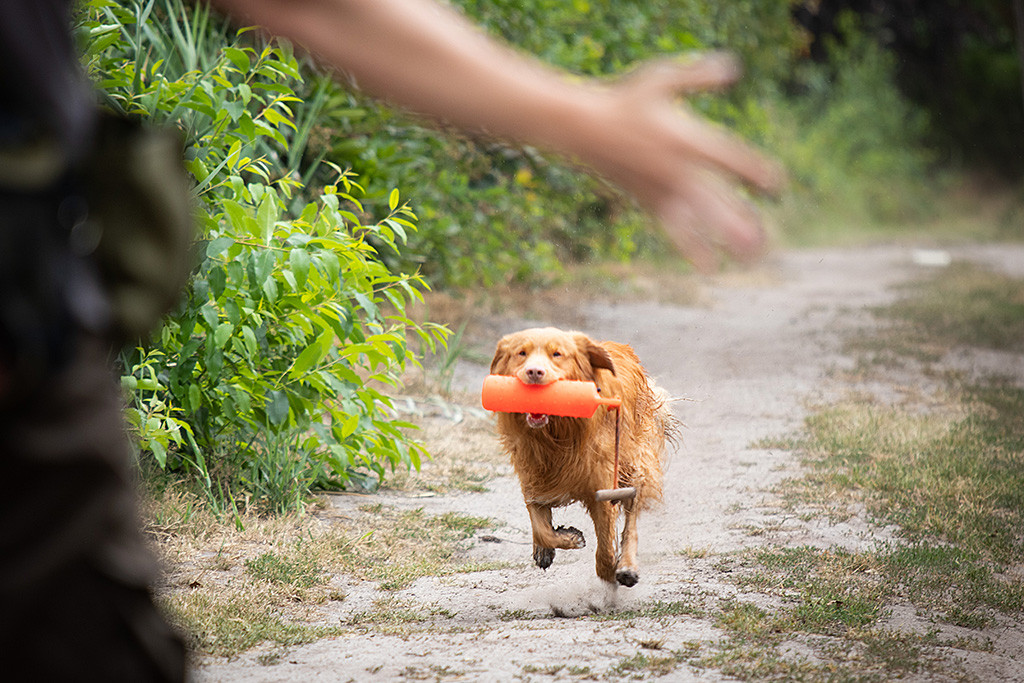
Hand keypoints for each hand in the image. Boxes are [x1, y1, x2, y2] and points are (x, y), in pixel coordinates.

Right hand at [565, 54, 783, 271]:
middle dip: (738, 221)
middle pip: (713, 200)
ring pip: (697, 221)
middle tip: (763, 243)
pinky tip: (710, 266)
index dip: (752, 173)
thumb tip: (733, 67)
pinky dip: (692, 247)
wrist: (582, 129)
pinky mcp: (649, 202)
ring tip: (749, 260)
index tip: (775, 186)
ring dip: (722, 240)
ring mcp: (661, 190)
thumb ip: (698, 76)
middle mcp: (675, 170)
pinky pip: (675, 229)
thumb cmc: (625, 100)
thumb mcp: (660, 79)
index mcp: (683, 139)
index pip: (726, 159)